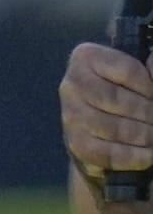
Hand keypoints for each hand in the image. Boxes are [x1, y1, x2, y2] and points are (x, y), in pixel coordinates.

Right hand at [60, 41, 152, 184]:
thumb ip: (150, 69)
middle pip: (119, 100)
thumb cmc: (123, 92)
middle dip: (147, 112)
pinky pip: (107, 153)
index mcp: (86, 57)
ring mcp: (70, 116)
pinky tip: (148, 156)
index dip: (150, 86)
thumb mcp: (137, 75)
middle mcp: (71, 84)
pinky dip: (132, 157)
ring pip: (114, 127)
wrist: (98, 127)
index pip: (128, 69)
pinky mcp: (75, 144)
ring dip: (143, 135)